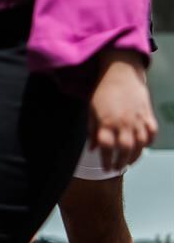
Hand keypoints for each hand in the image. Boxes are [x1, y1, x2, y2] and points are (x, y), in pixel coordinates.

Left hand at [88, 52, 156, 172]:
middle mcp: (123, 122)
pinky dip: (148, 142)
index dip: (105, 160)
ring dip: (135, 156)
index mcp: (106, 122)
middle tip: (116, 169)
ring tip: (128, 163)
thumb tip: (93, 149)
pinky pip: (151, 133)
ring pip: (140, 144)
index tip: (105, 168)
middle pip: (125, 149)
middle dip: (121, 162)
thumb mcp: (91, 110)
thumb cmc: (103, 92)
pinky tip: (142, 147)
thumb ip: (92, 130)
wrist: (121, 73)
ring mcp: (138, 119)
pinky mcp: (148, 114)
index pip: (106, 147)